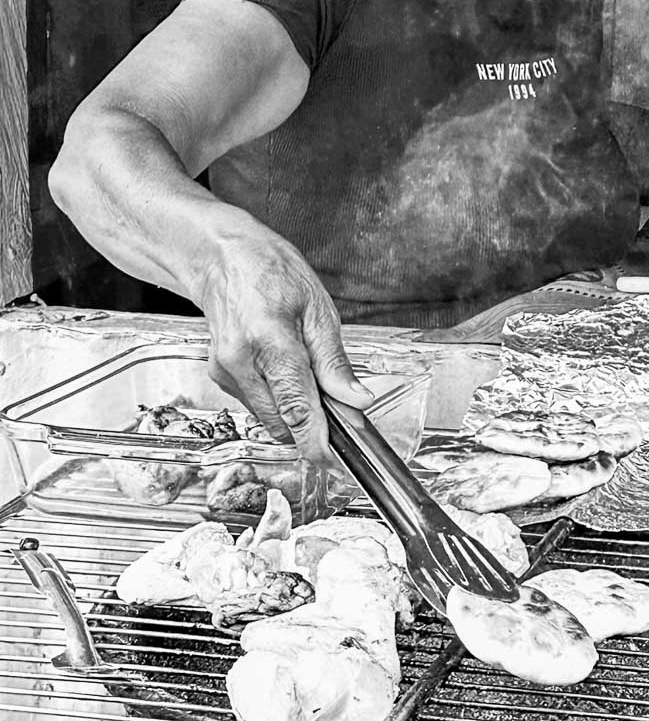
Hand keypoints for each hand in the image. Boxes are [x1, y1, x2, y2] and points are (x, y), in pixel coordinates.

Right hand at [190, 225, 373, 464]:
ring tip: (305, 369)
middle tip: (337, 406)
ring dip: (294, 409)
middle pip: (283, 421)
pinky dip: (278, 396)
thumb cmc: (271, 272)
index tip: (335, 462)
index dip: (317, 441)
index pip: (297, 407)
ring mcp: (225, 372)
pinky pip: (258, 402)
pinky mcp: (220, 376)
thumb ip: (335, 361)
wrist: (222, 258)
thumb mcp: (318, 308)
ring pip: (270, 416)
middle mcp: (240, 362)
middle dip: (312, 424)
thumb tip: (357, 401)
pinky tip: (282, 367)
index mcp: (269, 340)